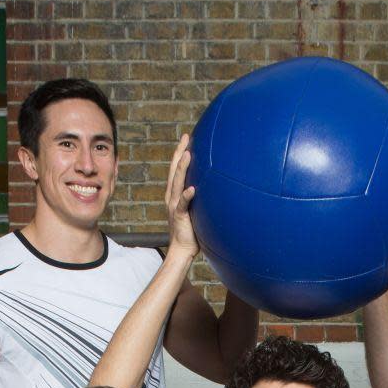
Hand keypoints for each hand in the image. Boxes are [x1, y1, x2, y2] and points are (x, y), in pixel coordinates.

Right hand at [164, 134, 198, 260]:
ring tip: (188, 154)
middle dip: (180, 152)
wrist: (182, 249)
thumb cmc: (192, 231)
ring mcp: (174, 206)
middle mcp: (172, 197)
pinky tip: (192, 189)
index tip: (187, 139)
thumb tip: (216, 188)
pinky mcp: (179, 216)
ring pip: (177, 183)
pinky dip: (187, 196)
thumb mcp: (196, 210)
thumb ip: (202, 199)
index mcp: (175, 194)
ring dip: (182, 168)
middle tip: (186, 137)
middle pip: (174, 170)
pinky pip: (182, 204)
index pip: (176, 169)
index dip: (180, 153)